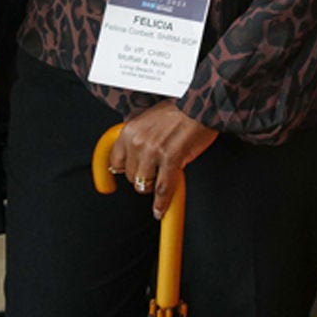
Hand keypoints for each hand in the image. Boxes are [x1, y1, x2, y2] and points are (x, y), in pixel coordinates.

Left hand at [107, 101, 216, 217]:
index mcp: (130, 130)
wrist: (200, 105)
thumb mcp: (148, 116)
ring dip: (152, 186)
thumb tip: (130, 150)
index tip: (123, 177)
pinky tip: (159, 210)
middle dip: (142, 176)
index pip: (115, 162)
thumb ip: (137, 133)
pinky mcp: (171, 159)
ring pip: (144, 185)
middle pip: (130, 176)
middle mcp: (138, 141)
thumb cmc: (178, 110)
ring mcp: (153, 151)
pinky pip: (163, 189)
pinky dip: (161, 203)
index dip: (123, 171)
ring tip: (160, 181)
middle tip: (154, 170)